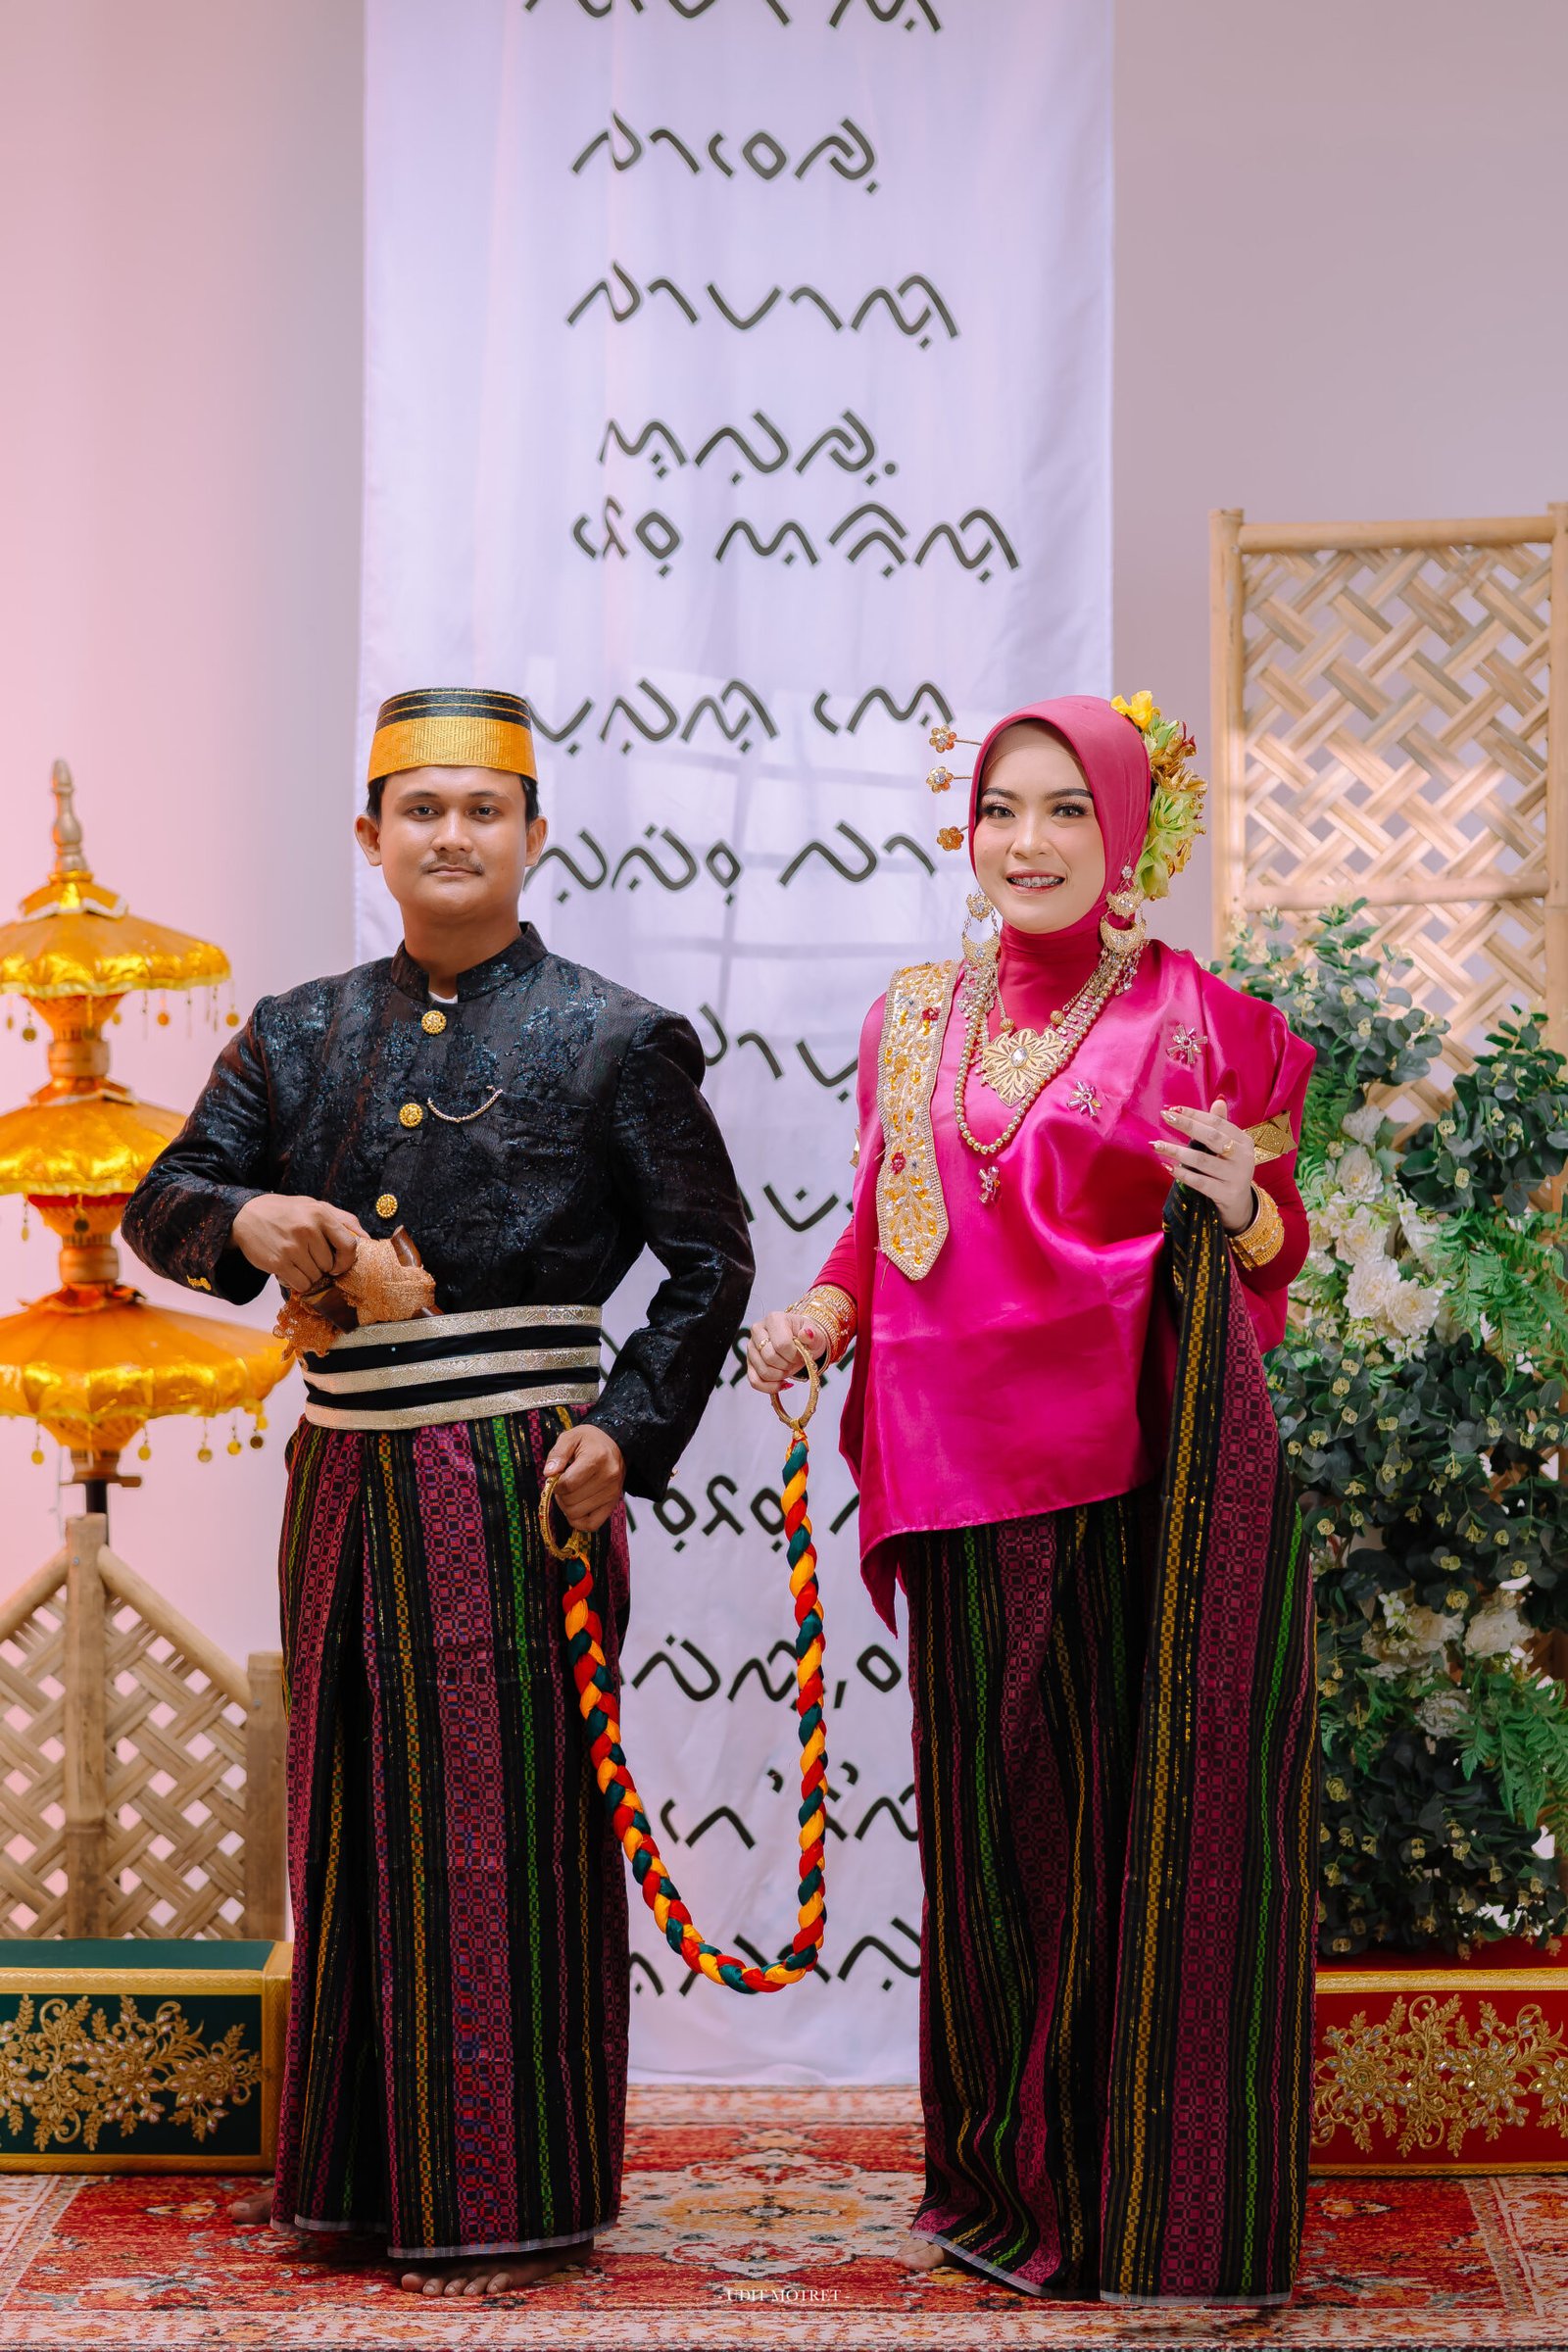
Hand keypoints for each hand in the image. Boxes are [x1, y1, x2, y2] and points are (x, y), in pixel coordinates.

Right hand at [231, 1194, 367, 1291]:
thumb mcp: (315, 1206)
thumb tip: (369, 1240)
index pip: (349, 1245)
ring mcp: (292, 1247)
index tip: (338, 1264)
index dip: (347, 1260)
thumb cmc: (286, 1212)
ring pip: (315, 1277)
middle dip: (321, 1266)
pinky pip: (300, 1284)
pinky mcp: (278, 1262)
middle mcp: (307, 1229)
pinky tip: (289, 1269)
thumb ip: (344, 1220)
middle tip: (307, 1256)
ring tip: (296, 1260)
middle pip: (329, 1265)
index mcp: (320, 1214)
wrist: (246, 1215)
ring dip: (308, 1274)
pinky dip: (297, 1282)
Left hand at [541, 1422, 625, 1533]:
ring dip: (567, 1507)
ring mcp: (612, 1493)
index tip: (556, 1478)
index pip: (568, 1484)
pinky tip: (576, 1508)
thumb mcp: (570, 1437)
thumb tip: (549, 1474)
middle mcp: (608, 1477)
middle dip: (560, 1495)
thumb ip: (557, 1454)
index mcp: (597, 1458)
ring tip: (571, 1493)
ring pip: (577, 1514)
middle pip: (571, 1501)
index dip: (555, 1485)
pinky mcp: (613, 1504)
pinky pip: (592, 1525)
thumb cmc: (590, 1441)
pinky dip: (579, 1521)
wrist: (615, 1445)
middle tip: (563, 1485)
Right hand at [746, 1309, 825, 1396]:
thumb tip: (806, 1334)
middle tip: (796, 1361)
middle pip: (769, 1358)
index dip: (794, 1355)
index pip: (781, 1344)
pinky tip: (782, 1384)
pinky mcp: (749, 1362)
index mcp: (774, 1319)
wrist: (800, 1342)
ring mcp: (751, 1347)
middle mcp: (758, 1330)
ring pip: (763, 1371)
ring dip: (781, 1376)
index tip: (802, 1354)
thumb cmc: (806, 1338)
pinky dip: (770, 1387)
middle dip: (787, 1365)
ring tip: (789, 1368)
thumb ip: (813, 1335)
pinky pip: (755, 1381)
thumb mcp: (816, 1335)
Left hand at [1152, 1096, 1257, 1230]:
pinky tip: (1168, 1166)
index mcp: (1244, 1140)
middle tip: (1165, 1117)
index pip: (1217, 1123)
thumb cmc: (1229, 1168)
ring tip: (1157, 1145)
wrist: (1240, 1204)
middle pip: (1212, 1137)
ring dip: (1177, 1151)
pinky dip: (1183, 1174)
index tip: (1172, 1108)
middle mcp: (1243, 1157)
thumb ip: (1222, 1125)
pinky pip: (1200, 1182)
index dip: (1195, 1114)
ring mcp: (1236, 1176)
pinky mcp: (1226, 1194)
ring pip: (1202, 1160)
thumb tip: (1219, 1100)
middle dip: (1187, 1125)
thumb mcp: (1230, 1147)